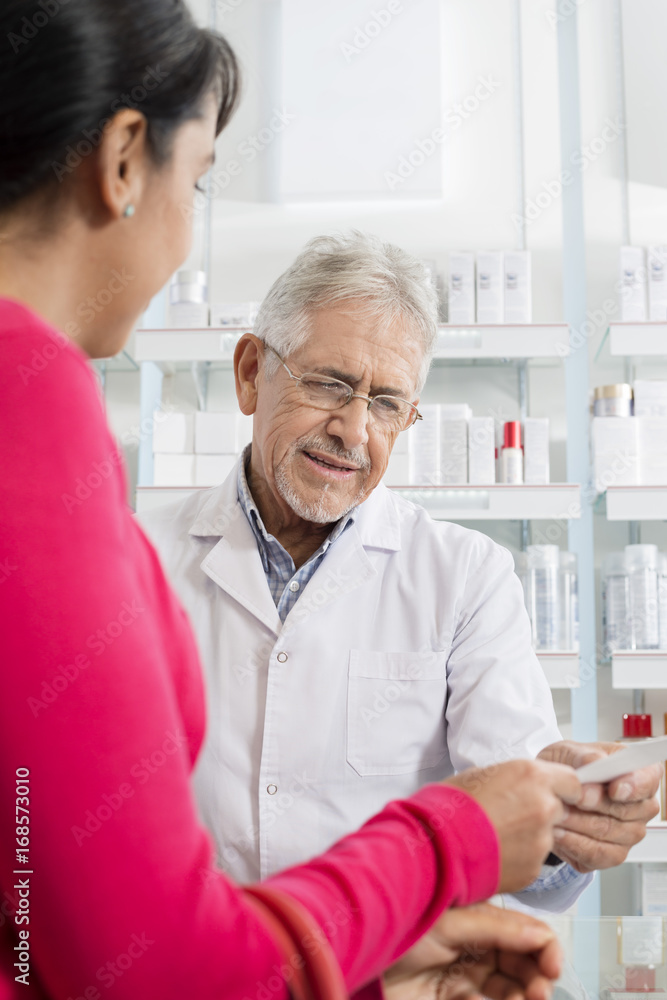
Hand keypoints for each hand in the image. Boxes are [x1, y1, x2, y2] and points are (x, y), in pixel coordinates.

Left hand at [383, 902, 562, 999]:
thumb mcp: (450, 923)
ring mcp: (465, 977)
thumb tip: (540, 934)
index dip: (545, 949)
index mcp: (479, 919)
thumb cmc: (396, 927)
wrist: (358, 959)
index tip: (552, 968)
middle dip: (537, 980)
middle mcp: (476, 947)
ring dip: (520, 998)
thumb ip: (496, 927)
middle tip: (538, 993)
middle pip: (523, 966)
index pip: (526, 932)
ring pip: (509, 992)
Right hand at [444, 759, 580, 891]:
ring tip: (496, 836)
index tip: (552, 792)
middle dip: (542, 812)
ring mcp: (541, 841)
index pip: (573, 782)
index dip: (562, 788)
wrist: (435, 845)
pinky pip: (533, 859)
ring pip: (546, 836)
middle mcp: (544, 807)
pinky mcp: (533, 869)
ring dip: (529, 836)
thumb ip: (516, 780)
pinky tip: (494, 852)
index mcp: (533, 776)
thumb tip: (525, 788)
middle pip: (560, 809)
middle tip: (514, 814)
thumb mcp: (484, 774)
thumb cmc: (451, 804)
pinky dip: (519, 857)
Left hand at [537, 741, 660, 871]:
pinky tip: (558, 831)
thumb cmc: (566, 768)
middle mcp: (641, 806)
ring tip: (557, 812)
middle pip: (627, 810)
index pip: (649, 779)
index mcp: (638, 773)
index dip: (634, 786)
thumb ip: (585, 756)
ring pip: (610, 833)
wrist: (549, 792)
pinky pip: (598, 854)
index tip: (614, 789)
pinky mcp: (611, 854)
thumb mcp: (569, 752)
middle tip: (574, 798)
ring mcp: (629, 832)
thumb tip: (597, 763)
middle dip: (597, 804)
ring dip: (580, 823)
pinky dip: (574, 843)